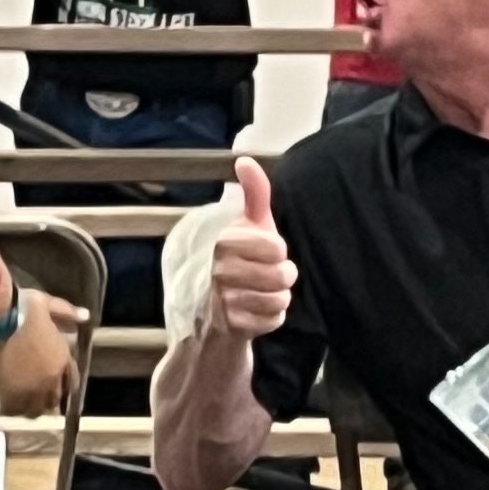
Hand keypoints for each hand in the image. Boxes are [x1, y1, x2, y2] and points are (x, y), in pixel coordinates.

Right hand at [0, 291, 84, 414]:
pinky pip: (13, 410)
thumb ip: (66, 312)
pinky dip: (11, 408)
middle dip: (47, 398)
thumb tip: (86, 316)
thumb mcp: (46, 304)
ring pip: (35, 410)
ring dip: (30, 406)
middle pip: (53, 400)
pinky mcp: (8, 393)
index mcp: (62, 360)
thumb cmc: (20, 308)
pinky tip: (6, 401)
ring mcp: (29, 389)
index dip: (63, 384)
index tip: (56, 383)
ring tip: (22, 401)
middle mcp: (49, 379)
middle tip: (36, 393)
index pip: (71, 383)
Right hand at [203, 157, 295, 342]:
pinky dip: (272, 318)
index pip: (274, 246)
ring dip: (279, 298)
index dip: (277, 251)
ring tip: (264, 294)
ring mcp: (216, 302)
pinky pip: (272, 321)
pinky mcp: (225, 329)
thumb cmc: (230, 266)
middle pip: (280, 274)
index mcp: (216, 240)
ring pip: (279, 298)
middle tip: (273, 277)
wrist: (204, 321)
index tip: (267, 253)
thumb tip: (245, 160)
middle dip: (284, 277)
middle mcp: (211, 270)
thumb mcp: (240, 228)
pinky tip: (256, 314)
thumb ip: (251, 196)